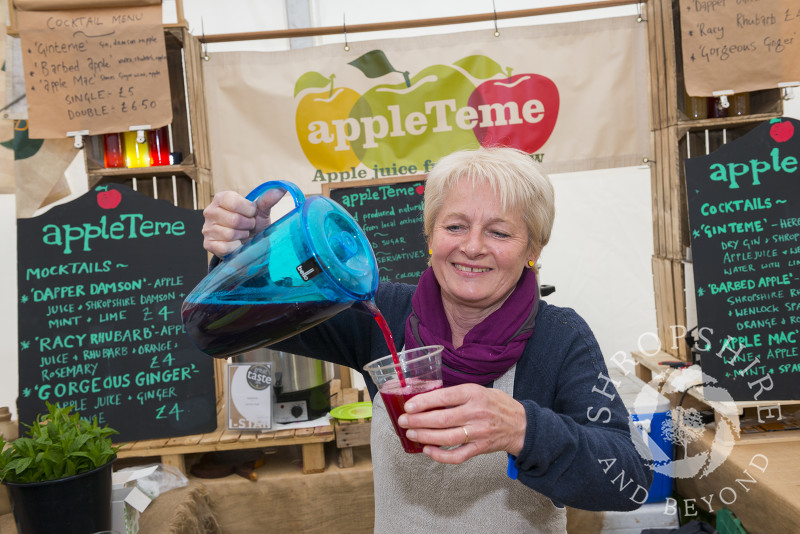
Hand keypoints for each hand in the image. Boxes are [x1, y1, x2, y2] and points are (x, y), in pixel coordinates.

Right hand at [202, 189, 285, 256]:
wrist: (247, 244)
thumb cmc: (252, 225)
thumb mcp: (260, 212)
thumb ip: (267, 200)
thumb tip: (281, 189)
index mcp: (221, 198)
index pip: (233, 201)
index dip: (248, 210)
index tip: (252, 214)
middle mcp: (210, 211)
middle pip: (233, 219)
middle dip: (247, 225)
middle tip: (248, 226)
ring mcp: (207, 228)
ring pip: (229, 234)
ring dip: (242, 236)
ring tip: (242, 234)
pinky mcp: (208, 244)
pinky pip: (225, 247)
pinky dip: (235, 247)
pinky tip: (236, 244)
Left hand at [397, 383, 526, 463]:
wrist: (521, 424)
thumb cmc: (496, 404)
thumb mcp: (479, 390)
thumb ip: (456, 395)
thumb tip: (427, 399)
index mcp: (474, 394)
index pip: (444, 397)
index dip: (424, 402)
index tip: (408, 405)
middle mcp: (476, 413)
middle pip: (442, 419)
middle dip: (418, 420)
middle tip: (403, 421)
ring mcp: (478, 432)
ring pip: (446, 438)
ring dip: (425, 437)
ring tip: (411, 434)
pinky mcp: (480, 448)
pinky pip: (457, 456)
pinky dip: (440, 455)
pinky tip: (428, 450)